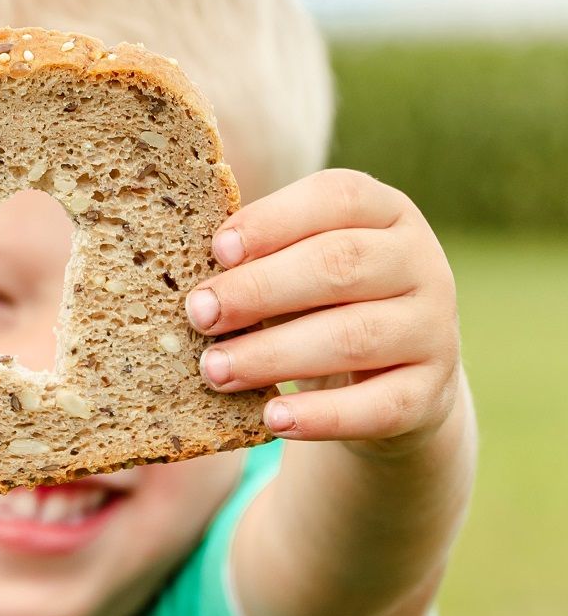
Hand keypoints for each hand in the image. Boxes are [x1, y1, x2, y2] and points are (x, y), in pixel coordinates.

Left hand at [185, 168, 461, 453]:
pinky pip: (377, 406)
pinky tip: (271, 418)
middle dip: (259, 290)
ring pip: (354, 336)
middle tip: (198, 314)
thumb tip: (182, 265)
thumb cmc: (321, 302)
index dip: (274, 220)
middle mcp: (420, 262)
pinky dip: (321, 416)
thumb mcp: (298, 266)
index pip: (338, 197)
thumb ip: (258, 255)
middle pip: (340, 265)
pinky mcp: (431, 392)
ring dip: (274, 354)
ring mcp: (434, 328)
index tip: (216, 250)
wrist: (391, 379)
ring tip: (214, 370)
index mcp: (385, 212)